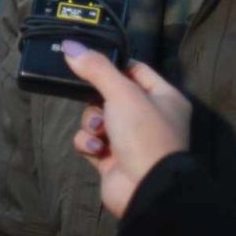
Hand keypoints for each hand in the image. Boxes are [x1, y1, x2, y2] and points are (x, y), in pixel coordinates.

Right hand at [62, 41, 190, 218]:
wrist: (145, 190)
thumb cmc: (143, 134)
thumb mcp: (122, 93)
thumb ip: (96, 68)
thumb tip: (71, 46)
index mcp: (165, 97)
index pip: (136, 70)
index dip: (113, 65)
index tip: (88, 61)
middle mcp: (150, 118)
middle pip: (111, 94)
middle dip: (96, 99)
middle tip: (92, 99)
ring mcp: (131, 141)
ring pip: (98, 118)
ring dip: (92, 122)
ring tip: (99, 131)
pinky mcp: (113, 160)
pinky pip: (92, 141)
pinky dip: (89, 143)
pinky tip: (96, 150)